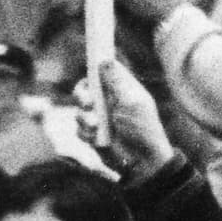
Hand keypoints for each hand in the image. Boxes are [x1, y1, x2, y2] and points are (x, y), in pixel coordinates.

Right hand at [88, 54, 178, 179]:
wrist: (141, 160)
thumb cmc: (142, 129)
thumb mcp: (131, 103)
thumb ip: (116, 83)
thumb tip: (106, 60)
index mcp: (122, 90)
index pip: (103, 73)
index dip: (94, 68)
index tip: (87, 63)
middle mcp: (109, 101)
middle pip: (85, 90)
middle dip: (81, 95)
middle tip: (87, 102)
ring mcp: (100, 118)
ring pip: (79, 110)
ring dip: (86, 119)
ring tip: (98, 126)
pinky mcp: (92, 134)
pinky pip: (79, 129)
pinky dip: (87, 133)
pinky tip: (98, 139)